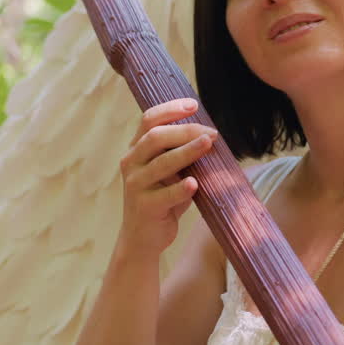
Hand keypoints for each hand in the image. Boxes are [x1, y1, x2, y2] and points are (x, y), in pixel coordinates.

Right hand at [118, 98, 216, 255]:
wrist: (142, 239)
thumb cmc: (162, 200)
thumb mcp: (168, 172)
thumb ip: (179, 153)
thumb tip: (210, 133)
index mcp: (136, 150)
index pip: (148, 120)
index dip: (170, 109)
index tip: (194, 105)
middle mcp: (131, 163)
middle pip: (156, 137)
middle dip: (186, 131)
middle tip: (212, 133)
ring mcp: (135, 185)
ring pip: (162, 163)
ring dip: (188, 152)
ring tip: (209, 144)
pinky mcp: (144, 207)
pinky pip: (165, 195)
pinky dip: (181, 189)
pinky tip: (194, 184)